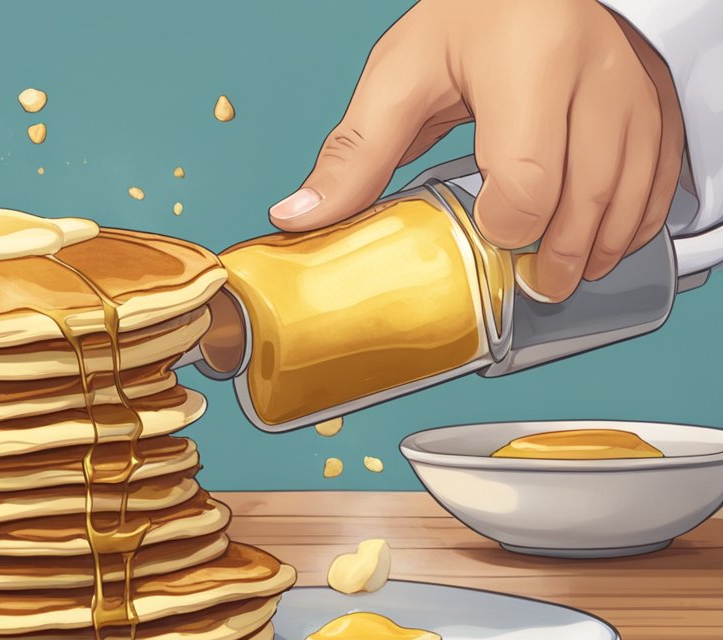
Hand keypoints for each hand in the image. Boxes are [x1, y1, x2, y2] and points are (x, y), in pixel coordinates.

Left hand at [267, 0, 683, 301]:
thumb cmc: (467, 21)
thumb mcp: (400, 77)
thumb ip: (355, 152)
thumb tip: (301, 216)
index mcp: (526, 60)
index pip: (527, 175)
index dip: (507, 224)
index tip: (487, 234)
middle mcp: (593, 68)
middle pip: (587, 192)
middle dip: (560, 254)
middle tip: (533, 286)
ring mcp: (633, 81)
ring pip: (634, 187)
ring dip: (602, 243)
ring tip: (567, 273)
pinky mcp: (655, 94)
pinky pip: (664, 170)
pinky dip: (638, 215)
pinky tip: (605, 237)